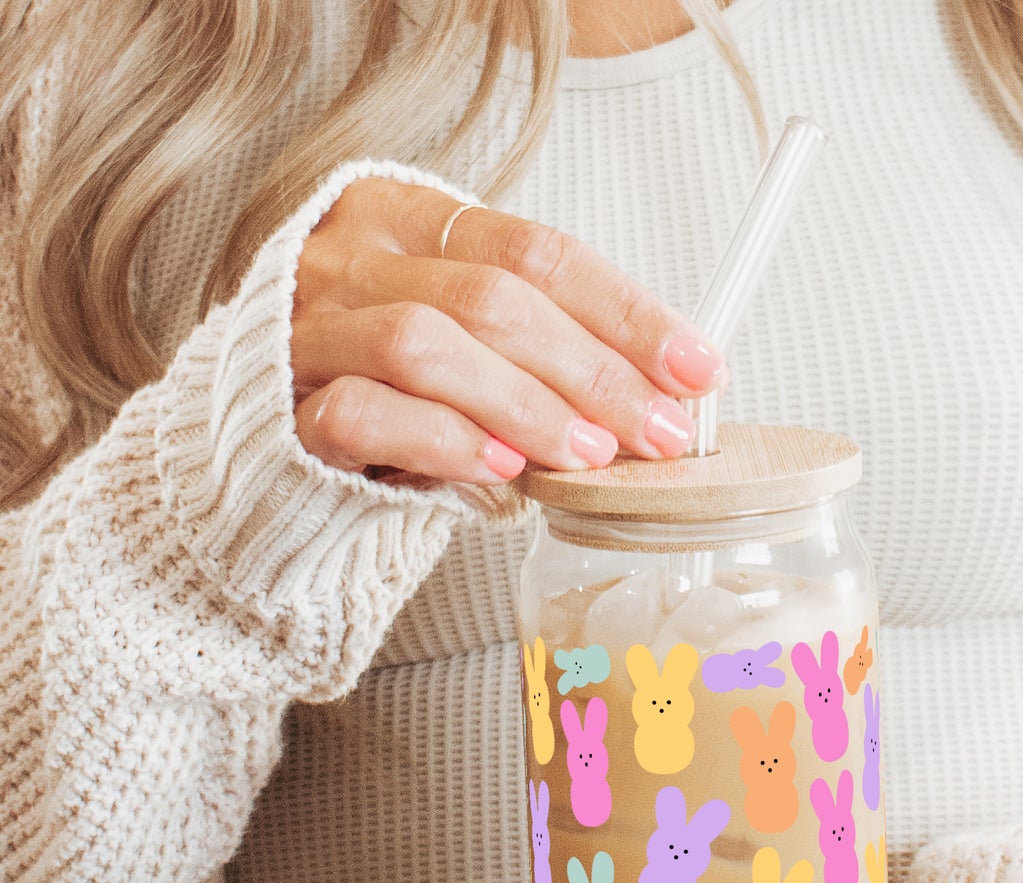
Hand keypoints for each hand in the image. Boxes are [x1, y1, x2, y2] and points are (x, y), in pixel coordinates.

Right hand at [291, 177, 726, 489]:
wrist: (268, 431)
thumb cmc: (395, 383)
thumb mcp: (472, 337)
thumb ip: (548, 341)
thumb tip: (668, 386)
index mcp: (408, 217)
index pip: (537, 250)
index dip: (626, 311)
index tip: (696, 367)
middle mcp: (354, 257)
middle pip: (492, 296)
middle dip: (593, 369)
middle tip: (656, 431)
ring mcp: (311, 329)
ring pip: (426, 344)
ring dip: (526, 403)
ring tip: (587, 453)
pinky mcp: (284, 407)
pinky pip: (362, 412)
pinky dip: (444, 439)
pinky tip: (502, 467)